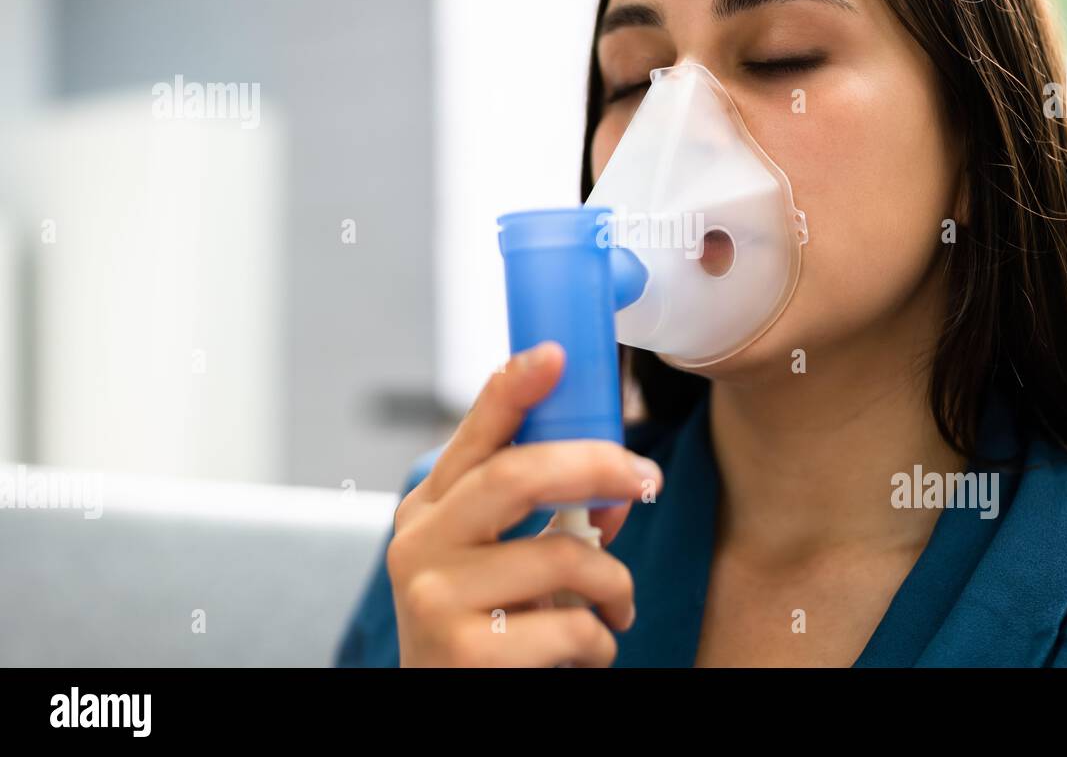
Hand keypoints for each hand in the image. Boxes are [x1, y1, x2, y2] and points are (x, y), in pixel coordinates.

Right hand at [387, 341, 662, 665]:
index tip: (554, 354)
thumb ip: (543, 514)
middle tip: (646, 478)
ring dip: (615, 583)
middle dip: (598, 466)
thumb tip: (619, 482)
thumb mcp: (498, 560)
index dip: (512, 389)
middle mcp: (419, 545)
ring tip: (616, 606)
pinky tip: (588, 651)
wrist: (442, 712)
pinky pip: (573, 625)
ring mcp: (435, 599)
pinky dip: (601, 641)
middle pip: (517, 475)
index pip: (472, 435)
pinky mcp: (466, 655)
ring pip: (563, 555)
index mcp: (428, 509)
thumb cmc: (482, 627)